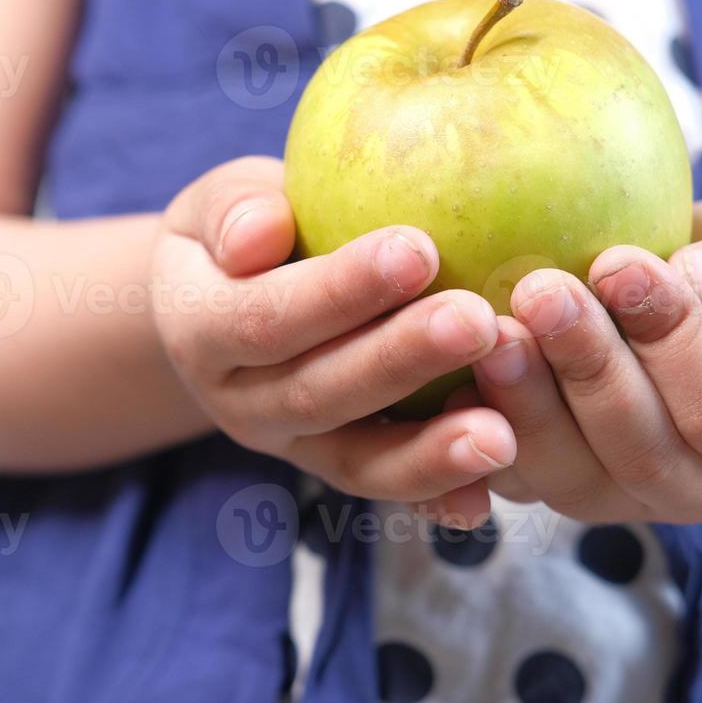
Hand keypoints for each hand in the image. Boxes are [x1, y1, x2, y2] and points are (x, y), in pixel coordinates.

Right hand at [151, 157, 516, 516]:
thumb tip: (261, 233)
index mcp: (200, 331)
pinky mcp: (338, 469)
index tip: (417, 248)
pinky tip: (489, 499)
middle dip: (401, 361)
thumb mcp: (217, 203)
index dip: (339, 291)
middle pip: (320, 392)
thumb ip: (234, 210)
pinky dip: (438, 497)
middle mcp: (240, 403)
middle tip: (478, 323)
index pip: (266, 317)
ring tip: (502, 433)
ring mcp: (291, 446)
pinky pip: (388, 489)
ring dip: (430, 452)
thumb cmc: (244, 233)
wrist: (225, 306)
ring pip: (358, 459)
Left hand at [465, 197, 701, 524]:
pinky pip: (501, 470)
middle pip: (636, 450)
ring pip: (562, 473)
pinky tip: (447, 365)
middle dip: (587, 367)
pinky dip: (469, 427)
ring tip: (492, 328)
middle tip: (541, 290)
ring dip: (524, 401)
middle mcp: (694, 488)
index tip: (622, 264)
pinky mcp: (542, 483)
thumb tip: (696, 279)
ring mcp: (612, 496)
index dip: (672, 342)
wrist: (693, 303)